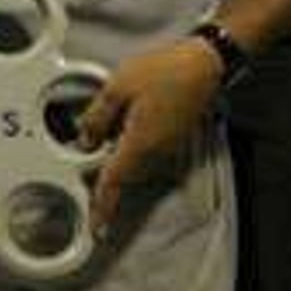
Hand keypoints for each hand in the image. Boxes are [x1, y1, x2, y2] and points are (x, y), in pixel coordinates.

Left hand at [78, 38, 222, 232]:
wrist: (205, 63)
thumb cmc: (165, 70)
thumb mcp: (116, 88)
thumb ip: (96, 116)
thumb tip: (85, 137)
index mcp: (139, 142)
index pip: (114, 181)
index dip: (102, 206)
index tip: (97, 227)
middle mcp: (156, 150)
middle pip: (123, 172)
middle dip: (104, 170)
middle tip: (88, 156)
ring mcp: (168, 144)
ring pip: (134, 159)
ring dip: (118, 153)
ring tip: (108, 127)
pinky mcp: (174, 135)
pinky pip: (146, 147)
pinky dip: (131, 141)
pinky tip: (127, 117)